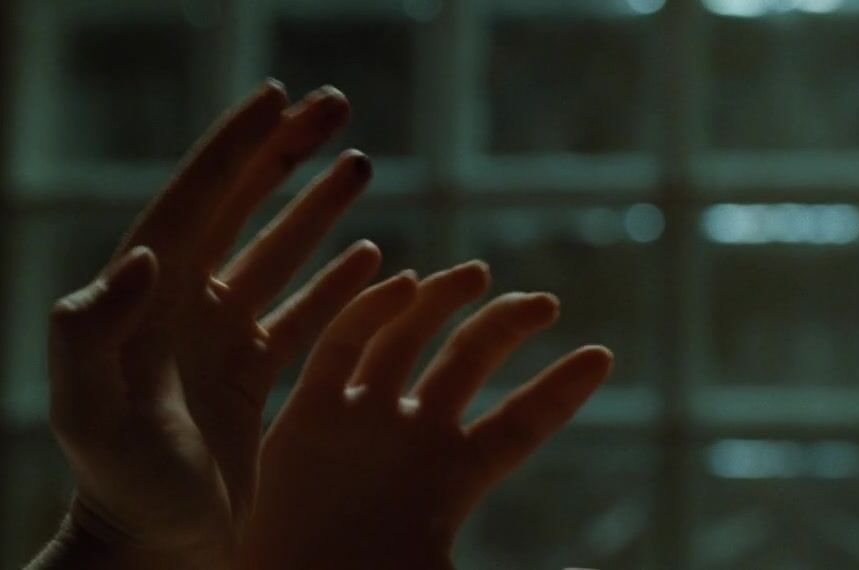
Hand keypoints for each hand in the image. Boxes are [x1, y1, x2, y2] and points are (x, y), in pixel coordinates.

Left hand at [38, 80, 377, 567]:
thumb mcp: (93, 414)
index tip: (278, 98)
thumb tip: (145, 256)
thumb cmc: (121, 488)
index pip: (197, 201)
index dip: (237, 147)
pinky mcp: (248, 374)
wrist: (151, 549)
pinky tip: (371, 257)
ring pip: (277, 252)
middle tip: (335, 108)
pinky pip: (302, 310)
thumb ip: (94, 333)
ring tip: (360, 165)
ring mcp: (218, 338)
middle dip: (286, 155)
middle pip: (240, 208)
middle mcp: (183, 307)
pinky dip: (336, 280)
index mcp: (149, 301)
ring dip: (317, 207)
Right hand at [241, 261, 613, 568]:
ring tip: (479, 276)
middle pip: (468, 362)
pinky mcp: (308, 414)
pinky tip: (404, 284)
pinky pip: (340, 346)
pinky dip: (367, 312)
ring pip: (407, 338)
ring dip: (441, 301)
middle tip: (545, 302)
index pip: (521, 421)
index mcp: (457, 476)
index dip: (559, 390)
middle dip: (506, 326)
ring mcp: (361, 419)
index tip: (602, 356)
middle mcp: (413, 436)